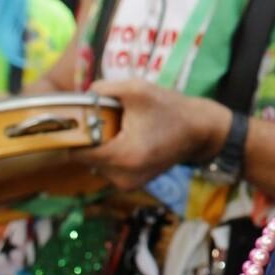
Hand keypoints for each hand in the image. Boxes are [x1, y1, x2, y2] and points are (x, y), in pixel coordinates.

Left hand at [71, 79, 230, 191]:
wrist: (200, 131)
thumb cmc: (170, 108)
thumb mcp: (137, 89)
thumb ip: (103, 89)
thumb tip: (80, 96)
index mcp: (123, 155)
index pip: (77, 150)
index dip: (74, 133)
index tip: (80, 116)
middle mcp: (122, 177)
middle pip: (85, 158)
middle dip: (89, 137)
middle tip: (104, 118)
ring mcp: (127, 184)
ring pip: (95, 163)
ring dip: (100, 145)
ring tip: (118, 127)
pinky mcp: (131, 184)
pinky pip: (108, 168)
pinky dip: (111, 153)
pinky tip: (126, 138)